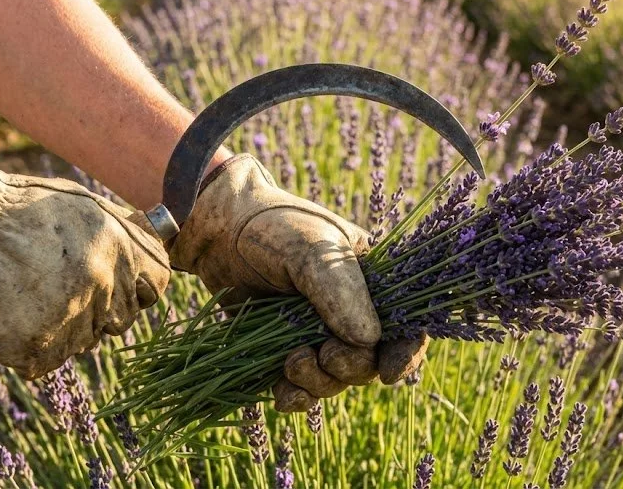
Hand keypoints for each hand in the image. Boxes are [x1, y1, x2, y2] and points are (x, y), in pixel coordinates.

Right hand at [0, 140, 170, 378]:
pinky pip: (45, 361)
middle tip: (58, 289)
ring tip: (25, 297)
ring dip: (60, 329)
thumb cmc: (15, 210)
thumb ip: (119, 232)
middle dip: (96, 310)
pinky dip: (27, 348)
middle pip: (120, 318)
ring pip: (82, 342)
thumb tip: (154, 238)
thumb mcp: (81, 205)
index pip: (157, 285)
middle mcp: (106, 282)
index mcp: (122, 246)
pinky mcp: (40, 347)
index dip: (138, 287)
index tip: (117, 285)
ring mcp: (75, 316)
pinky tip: (8, 319)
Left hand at [169, 154, 427, 410]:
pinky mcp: (285, 350)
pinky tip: (282, 393)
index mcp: (373, 282)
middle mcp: (351, 312)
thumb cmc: (273, 227)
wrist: (217, 231)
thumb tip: (369, 342)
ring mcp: (317, 333)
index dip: (405, 354)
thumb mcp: (312, 248)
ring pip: (336, 379)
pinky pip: (302, 388)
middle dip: (349, 367)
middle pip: (370, 362)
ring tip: (292, 361)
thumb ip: (342, 292)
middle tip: (322, 352)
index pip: (405, 326)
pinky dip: (296, 396)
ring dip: (319, 381)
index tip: (388, 373)